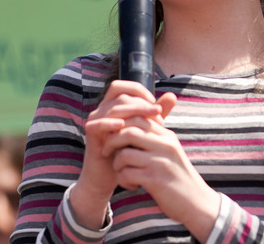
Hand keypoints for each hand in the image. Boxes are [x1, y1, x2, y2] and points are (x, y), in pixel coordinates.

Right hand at [70, 80, 170, 227]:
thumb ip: (156, 113)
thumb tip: (172, 95)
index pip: (124, 87)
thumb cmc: (127, 151)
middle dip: (141, 103)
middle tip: (158, 113)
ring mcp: (95, 121)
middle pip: (121, 96)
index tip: (156, 103)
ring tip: (150, 121)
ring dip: (133, 112)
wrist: (110, 175)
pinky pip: (98, 124)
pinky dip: (110, 123)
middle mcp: (102, 110)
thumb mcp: (144, 130)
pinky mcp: (90, 135)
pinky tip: (123, 126)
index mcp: (113, 106)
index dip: (139, 90)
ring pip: (113, 108)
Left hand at [103, 106, 220, 240]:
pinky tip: (131, 185)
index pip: (138, 117)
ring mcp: (160, 162)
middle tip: (107, 151)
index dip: (120, 124)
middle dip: (112, 141)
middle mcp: (165, 146)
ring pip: (124, 154)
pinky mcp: (155, 181)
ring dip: (116, 164)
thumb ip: (154, 138)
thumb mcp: (170, 152)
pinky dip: (122, 180)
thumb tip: (129, 126)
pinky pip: (126, 174)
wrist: (197, 203)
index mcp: (167, 136)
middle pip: (128, 131)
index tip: (113, 136)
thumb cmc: (179, 177)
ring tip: (122, 171)